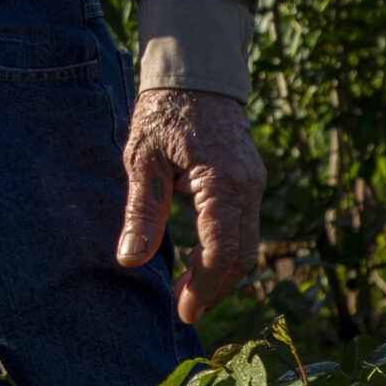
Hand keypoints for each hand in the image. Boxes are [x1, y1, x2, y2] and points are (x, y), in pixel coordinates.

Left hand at [116, 87, 264, 322]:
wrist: (196, 73)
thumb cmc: (163, 112)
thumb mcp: (142, 158)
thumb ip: (141, 211)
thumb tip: (130, 261)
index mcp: (222, 182)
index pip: (221, 250)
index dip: (204, 286)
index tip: (184, 312)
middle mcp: (248, 187)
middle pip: (242, 257)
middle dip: (215, 288)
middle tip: (183, 309)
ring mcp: (255, 184)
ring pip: (248, 245)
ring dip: (221, 273)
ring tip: (186, 290)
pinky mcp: (251, 182)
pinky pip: (244, 227)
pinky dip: (225, 250)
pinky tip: (198, 259)